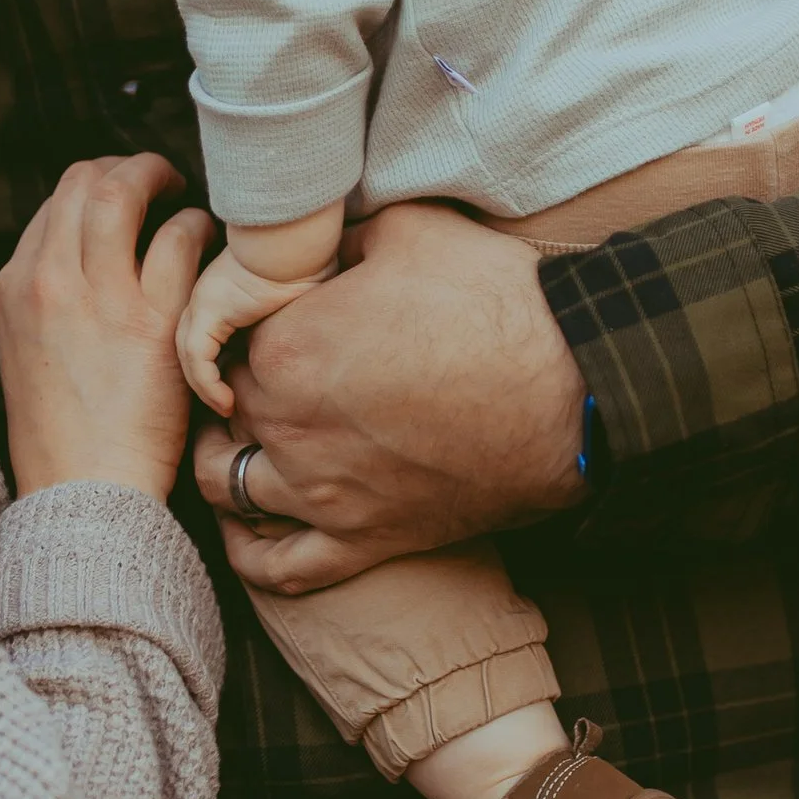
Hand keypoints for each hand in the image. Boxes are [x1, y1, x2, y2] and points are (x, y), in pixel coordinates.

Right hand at [0, 154, 217, 499]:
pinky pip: (179, 238)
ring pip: (124, 191)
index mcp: (15, 288)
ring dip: (160, 180)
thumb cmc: (64, 434)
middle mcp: (49, 280)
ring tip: (183, 196)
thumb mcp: (28, 353)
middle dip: (126, 169)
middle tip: (157, 182)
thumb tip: (85, 263)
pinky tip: (207, 246)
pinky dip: (197, 228)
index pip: (54, 204)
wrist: (81, 492)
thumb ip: (49, 301)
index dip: (94, 190)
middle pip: (83, 180)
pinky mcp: (152, 321)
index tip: (123, 201)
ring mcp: (99, 297)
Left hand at [177, 244, 329, 414]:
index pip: (206, 336)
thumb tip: (305, 357)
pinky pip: (198, 358)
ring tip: (225, 408)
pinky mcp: (209, 308)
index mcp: (225, 292)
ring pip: (188, 356)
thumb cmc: (310, 264)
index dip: (215, 368)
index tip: (233, 394)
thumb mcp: (297, 303)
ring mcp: (204, 300)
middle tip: (223, 406)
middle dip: (204, 381)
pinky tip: (225, 402)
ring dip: (205, 389)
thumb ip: (283, 324)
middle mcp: (207, 295)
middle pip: (190, 348)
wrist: (300, 236)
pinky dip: (208, 384)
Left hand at [189, 200, 585, 591]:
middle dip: (237, 389)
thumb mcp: (409, 232)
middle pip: (226, 408)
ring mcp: (322, 492)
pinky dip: (251, 551)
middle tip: (269, 374)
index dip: (252, 327)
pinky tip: (246, 532)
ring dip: (227, 461)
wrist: (572, 390)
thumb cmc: (497, 302)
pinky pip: (279, 566)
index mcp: (284, 347)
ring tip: (241, 444)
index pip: (228, 338)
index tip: (281, 321)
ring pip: (228, 484)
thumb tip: (320, 244)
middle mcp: (287, 424)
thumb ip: (341, 238)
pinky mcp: (363, 541)